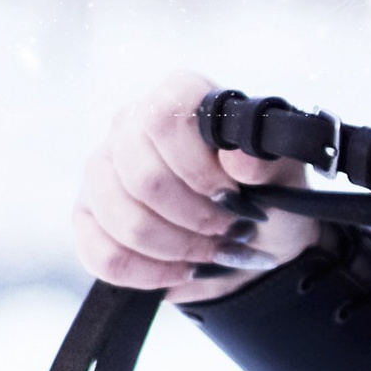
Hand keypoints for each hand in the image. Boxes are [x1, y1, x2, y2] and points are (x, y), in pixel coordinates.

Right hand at [72, 66, 318, 297]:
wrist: (251, 243)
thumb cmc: (266, 198)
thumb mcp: (282, 178)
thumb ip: (264, 163)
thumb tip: (241, 158)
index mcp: (178, 97)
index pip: (164, 118)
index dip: (197, 167)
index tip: (232, 196)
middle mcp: (129, 125)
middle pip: (141, 177)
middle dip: (194, 219)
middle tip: (230, 232)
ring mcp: (101, 171)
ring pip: (122, 219)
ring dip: (177, 249)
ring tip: (213, 253)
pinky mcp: (87, 217)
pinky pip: (102, 254)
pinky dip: (149, 273)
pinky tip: (181, 270)